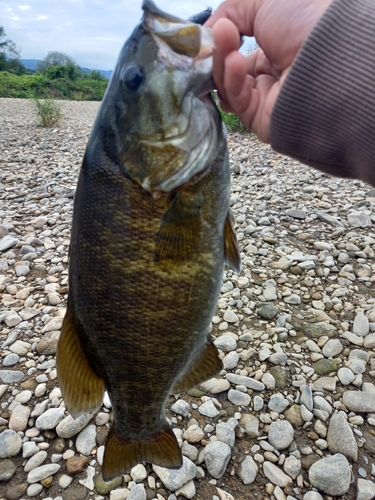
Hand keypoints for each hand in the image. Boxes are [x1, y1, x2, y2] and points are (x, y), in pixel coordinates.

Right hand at [205, 0, 331, 140]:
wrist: (329, 53)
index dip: (220, 42)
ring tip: (227, 41)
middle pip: (227, 71)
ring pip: (227, 87)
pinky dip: (231, 80)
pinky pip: (238, 101)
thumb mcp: (262, 0)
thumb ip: (229, 12)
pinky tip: (234, 62)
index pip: (234, 52)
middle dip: (218, 52)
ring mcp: (265, 98)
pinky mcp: (261, 119)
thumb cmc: (304, 19)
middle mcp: (269, 74)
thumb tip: (207, 32)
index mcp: (274, 48)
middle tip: (217, 35)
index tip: (210, 32)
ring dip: (222, 64)